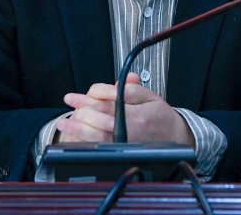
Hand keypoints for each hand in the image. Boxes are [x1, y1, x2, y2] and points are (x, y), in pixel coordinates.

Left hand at [55, 73, 194, 147]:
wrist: (176, 138)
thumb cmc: (162, 117)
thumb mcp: (151, 96)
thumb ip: (131, 90)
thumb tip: (114, 87)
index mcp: (137, 114)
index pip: (108, 102)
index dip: (90, 96)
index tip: (76, 95)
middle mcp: (130, 131)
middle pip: (99, 118)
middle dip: (81, 110)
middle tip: (70, 102)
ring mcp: (124, 145)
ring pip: (96, 137)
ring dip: (77, 129)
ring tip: (64, 123)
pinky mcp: (121, 154)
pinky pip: (100, 150)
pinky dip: (85, 144)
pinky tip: (75, 139)